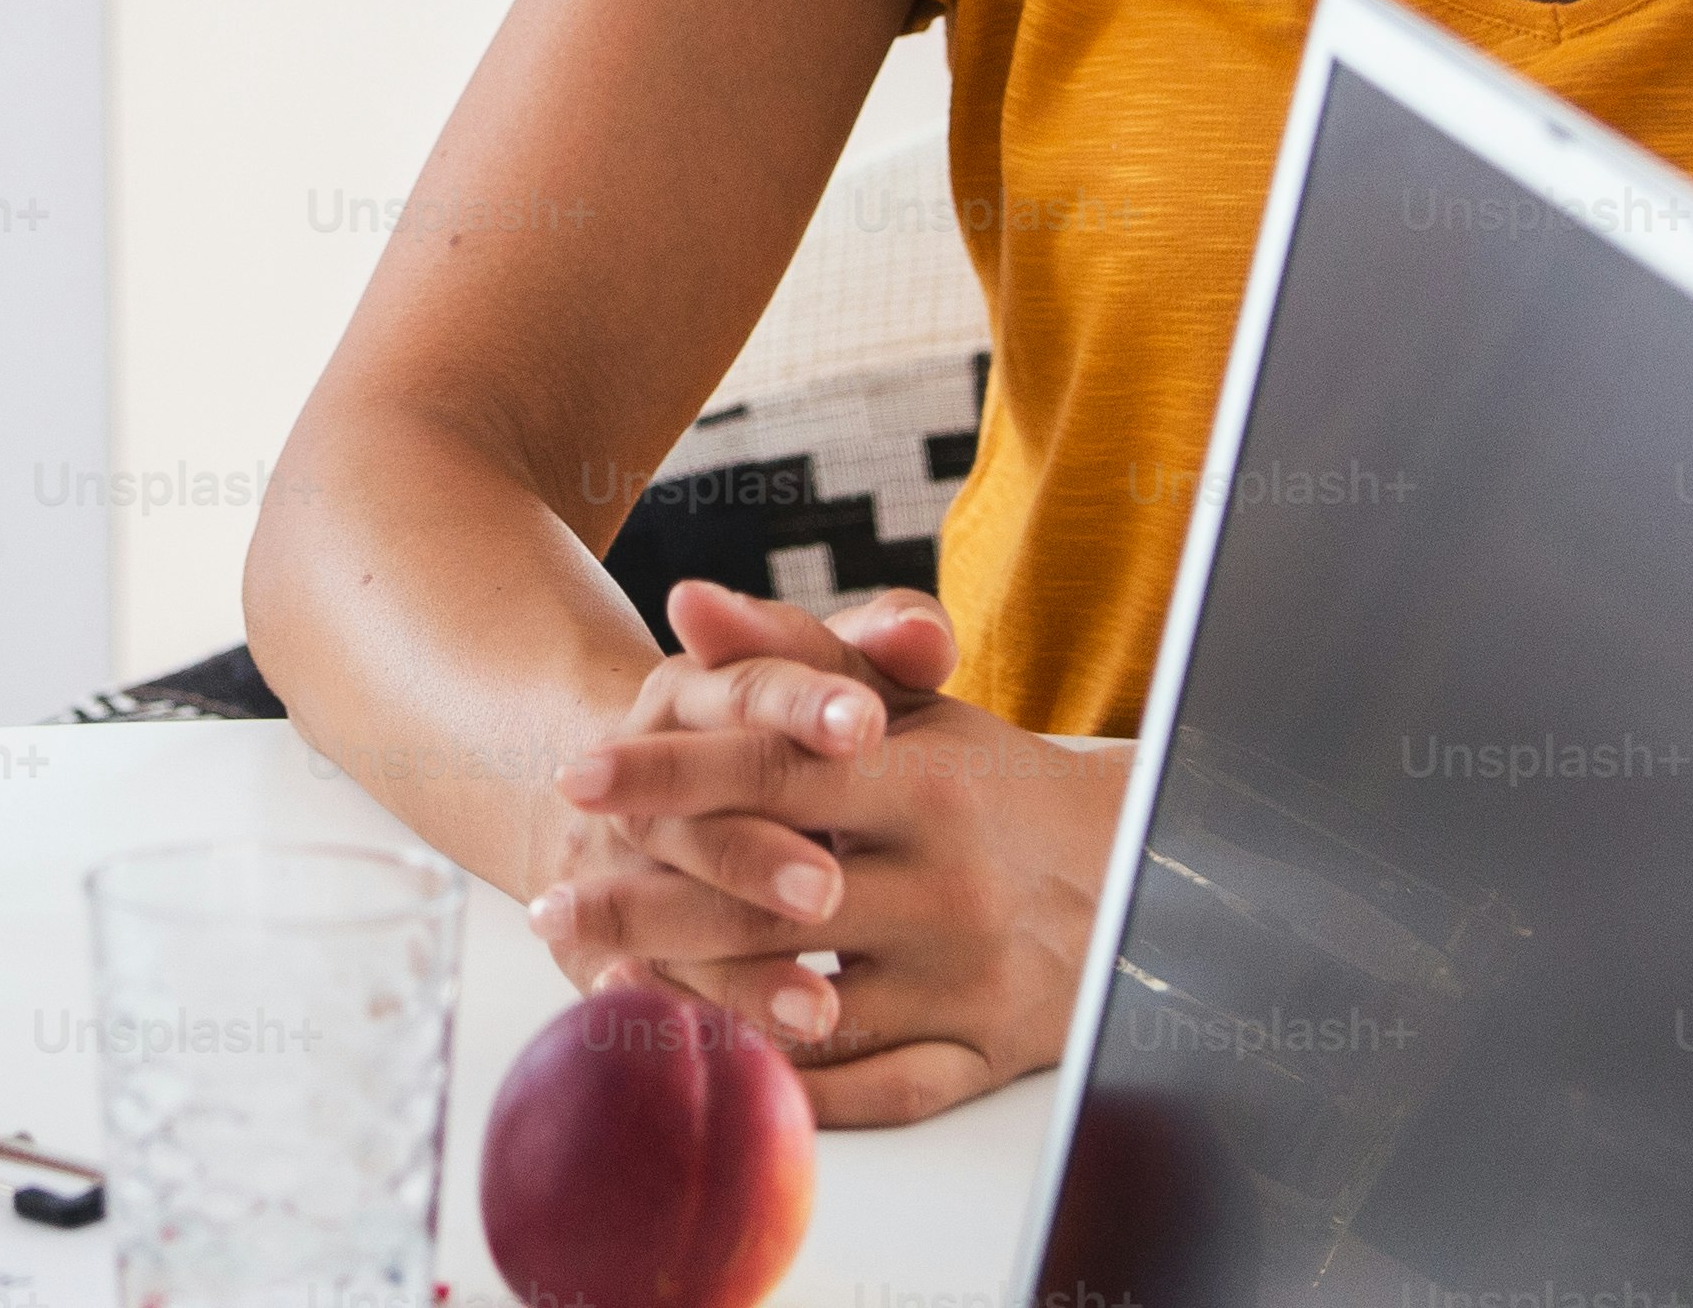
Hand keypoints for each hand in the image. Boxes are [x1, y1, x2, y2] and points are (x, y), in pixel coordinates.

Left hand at [535, 579, 1124, 1124]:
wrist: (1140, 873)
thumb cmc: (991, 781)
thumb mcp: (907, 705)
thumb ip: (795, 651)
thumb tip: (686, 601)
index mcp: (927, 783)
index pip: (775, 772)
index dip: (669, 773)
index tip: (575, 776)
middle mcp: (950, 883)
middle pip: (773, 900)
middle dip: (648, 905)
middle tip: (552, 904)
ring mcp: (969, 979)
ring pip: (819, 1008)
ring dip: (704, 1003)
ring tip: (604, 987)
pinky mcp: (987, 1054)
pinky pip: (881, 1089)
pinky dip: (796, 1090)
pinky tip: (717, 1070)